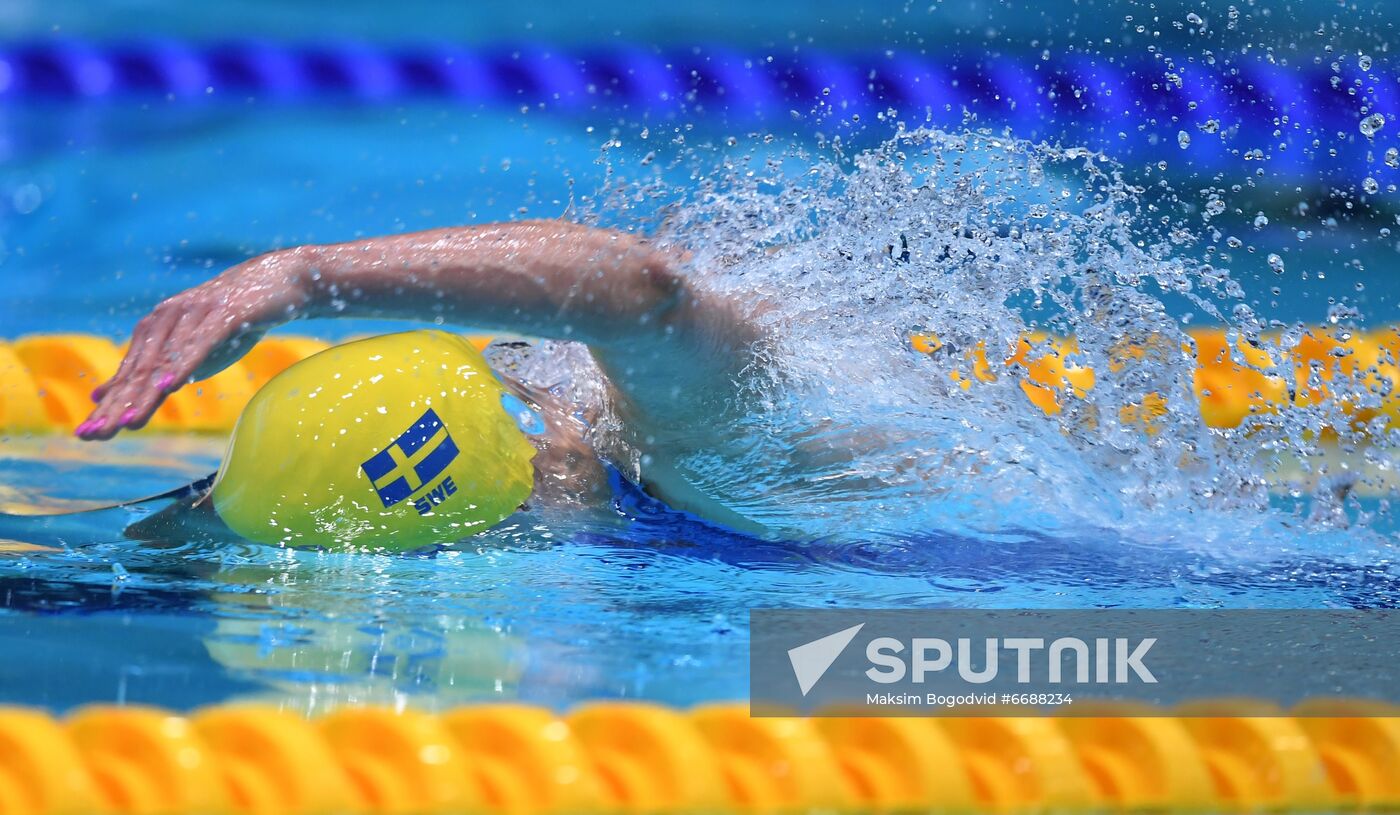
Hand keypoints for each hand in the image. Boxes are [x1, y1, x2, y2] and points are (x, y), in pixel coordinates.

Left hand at [76, 251, 309, 439]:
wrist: (275, 282)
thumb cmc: (229, 322)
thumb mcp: (189, 351)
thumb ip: (149, 371)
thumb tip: (102, 396)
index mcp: (154, 329)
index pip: (128, 375)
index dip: (107, 406)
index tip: (86, 435)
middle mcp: (167, 319)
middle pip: (139, 371)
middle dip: (117, 405)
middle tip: (94, 434)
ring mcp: (194, 315)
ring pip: (165, 362)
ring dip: (144, 393)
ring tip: (127, 422)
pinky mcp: (224, 315)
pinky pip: (200, 344)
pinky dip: (183, 366)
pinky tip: (168, 386)